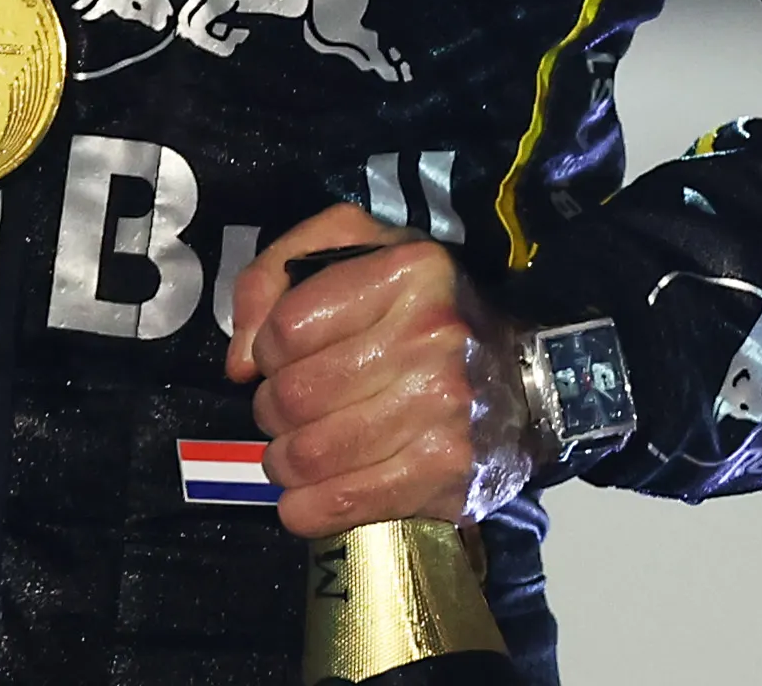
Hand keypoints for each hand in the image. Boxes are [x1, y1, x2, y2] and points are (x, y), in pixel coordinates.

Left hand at [221, 210, 532, 539]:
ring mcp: (443, 410)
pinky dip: (306, 508)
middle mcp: (432, 337)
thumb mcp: (354, 252)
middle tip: (288, 411)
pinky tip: (309, 496)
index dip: (267, 349)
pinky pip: (342, 504)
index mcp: (409, 272)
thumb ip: (274, 276)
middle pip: (291, 397)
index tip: (286, 358)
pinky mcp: (444, 473)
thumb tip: (240, 361)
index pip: (286, 329)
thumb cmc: (422, 310)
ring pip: (307, 455)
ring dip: (283, 461)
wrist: (520, 379)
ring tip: (297, 451)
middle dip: (271, 410)